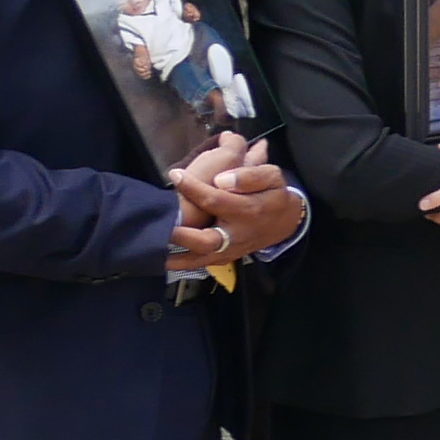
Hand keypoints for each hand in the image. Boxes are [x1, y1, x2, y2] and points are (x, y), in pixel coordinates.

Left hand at [173, 136, 306, 261]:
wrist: (285, 222)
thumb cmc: (274, 195)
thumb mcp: (272, 177)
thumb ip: (250, 175)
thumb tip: (221, 180)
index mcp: (248, 210)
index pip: (216, 200)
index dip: (193, 187)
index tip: (175, 174)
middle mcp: (237, 234)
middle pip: (207, 240)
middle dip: (181, 234)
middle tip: (162, 225)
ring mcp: (230, 249)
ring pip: (201, 258)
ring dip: (177, 257)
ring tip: (154, 250)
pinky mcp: (225, 258)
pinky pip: (201, 264)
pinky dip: (181, 264)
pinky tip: (162, 259)